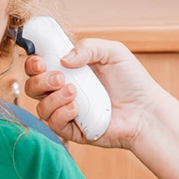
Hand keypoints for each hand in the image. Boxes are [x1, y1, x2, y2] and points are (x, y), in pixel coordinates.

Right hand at [23, 38, 164, 148]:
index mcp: (70, 70)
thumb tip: (63, 60)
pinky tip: (76, 108)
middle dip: (39, 80)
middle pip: (33, 87)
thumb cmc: (132, 81)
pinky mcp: (73, 131)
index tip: (40, 61)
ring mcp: (68, 112)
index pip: (40, 67)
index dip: (33, 63)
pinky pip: (54, 124)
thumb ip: (88, 47)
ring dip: (53, 98)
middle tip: (59, 78)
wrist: (146, 110)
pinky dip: (61, 114)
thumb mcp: (113, 52)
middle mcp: (64, 91)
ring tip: (74, 93)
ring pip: (41, 107)